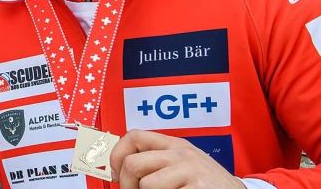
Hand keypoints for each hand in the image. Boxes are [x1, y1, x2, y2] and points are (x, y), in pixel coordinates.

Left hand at [109, 130, 244, 188]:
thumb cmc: (206, 184)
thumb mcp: (183, 165)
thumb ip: (157, 161)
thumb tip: (117, 169)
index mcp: (175, 145)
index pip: (134, 136)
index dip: (116, 155)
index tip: (114, 174)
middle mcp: (181, 154)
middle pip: (133, 164)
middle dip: (126, 185)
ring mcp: (191, 171)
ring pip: (146, 185)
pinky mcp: (198, 188)